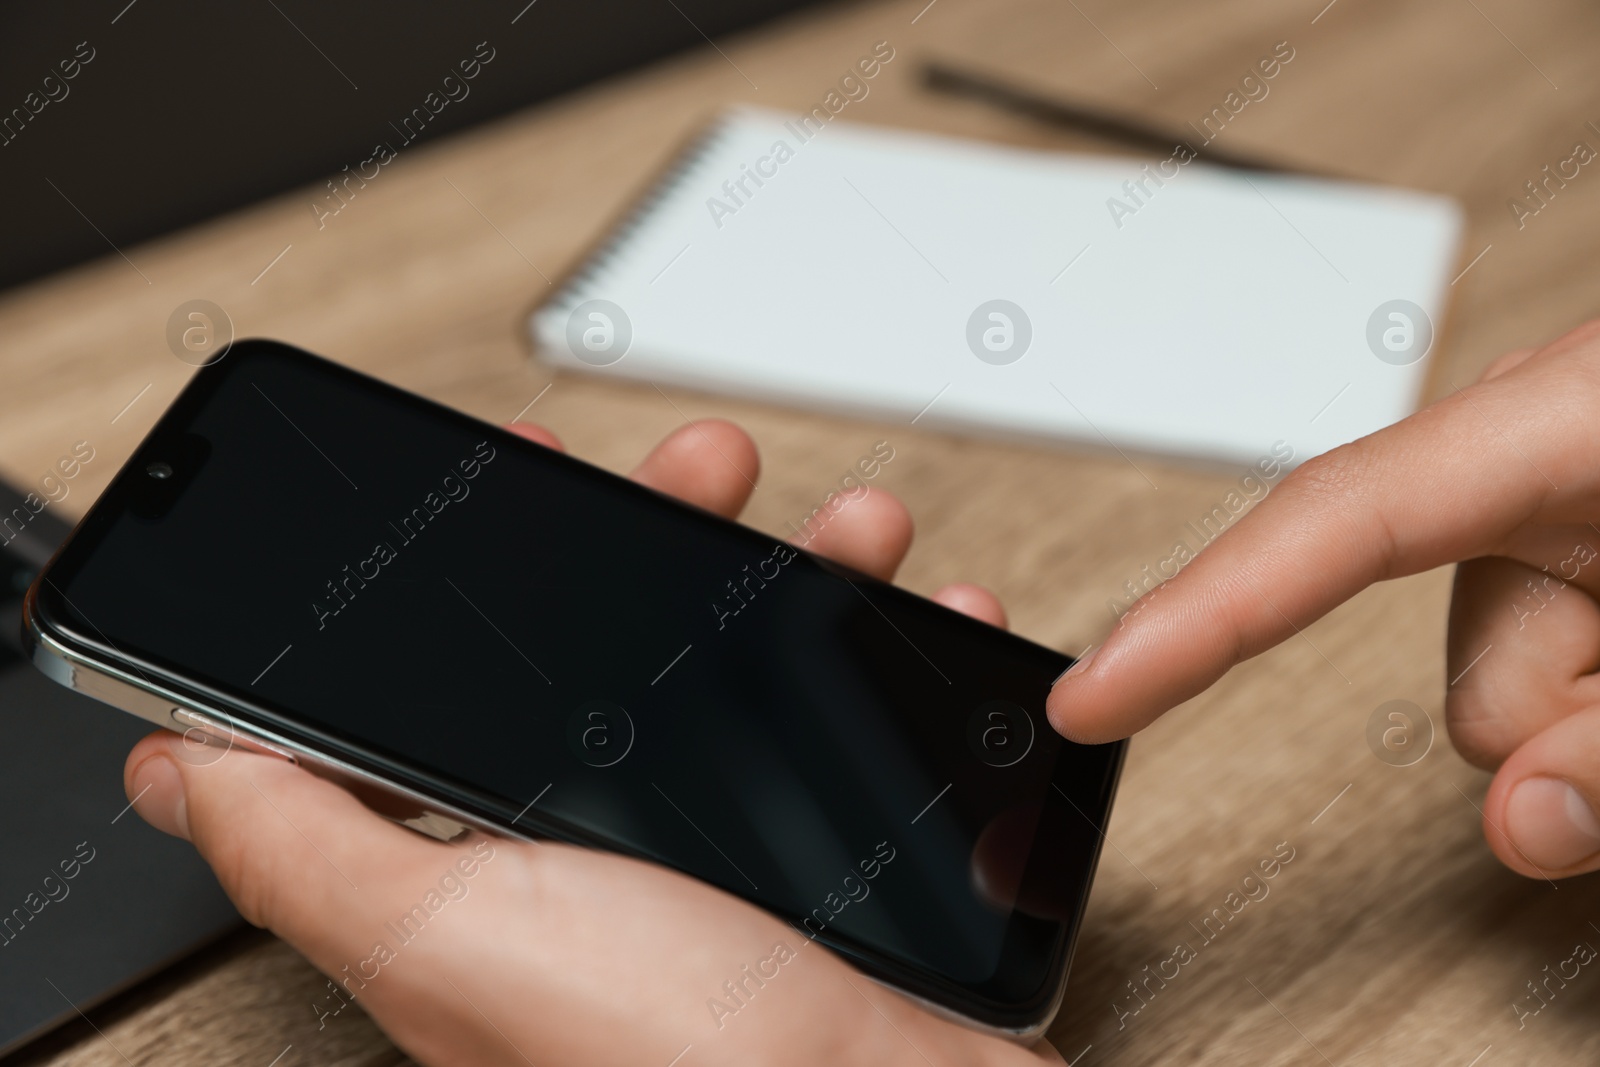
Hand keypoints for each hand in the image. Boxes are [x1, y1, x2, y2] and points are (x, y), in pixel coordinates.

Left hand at [124, 419, 1058, 1066]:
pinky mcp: (826, 849)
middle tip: (705, 469)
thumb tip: (179, 764)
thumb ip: (308, 848)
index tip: (528, 473)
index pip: (457, 675)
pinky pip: (859, 719)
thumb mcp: (452, 940)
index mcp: (493, 860)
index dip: (482, 559)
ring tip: (849, 528)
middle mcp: (603, 849)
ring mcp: (720, 844)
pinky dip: (895, 652)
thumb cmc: (675, 1063)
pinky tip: (924, 615)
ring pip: (748, 659)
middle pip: (617, 638)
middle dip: (665, 527)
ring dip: (800, 567)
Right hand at [1047, 318, 1599, 879]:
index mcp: (1561, 419)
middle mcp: (1525, 446)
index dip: (1193, 612)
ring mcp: (1544, 488)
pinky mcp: (1563, 524)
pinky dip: (1588, 696)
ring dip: (1580, 717)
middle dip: (1551, 726)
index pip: (1327, 522)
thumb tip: (1521, 823)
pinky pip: (1529, 663)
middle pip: (1451, 661)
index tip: (1090, 696)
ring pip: (1495, 686)